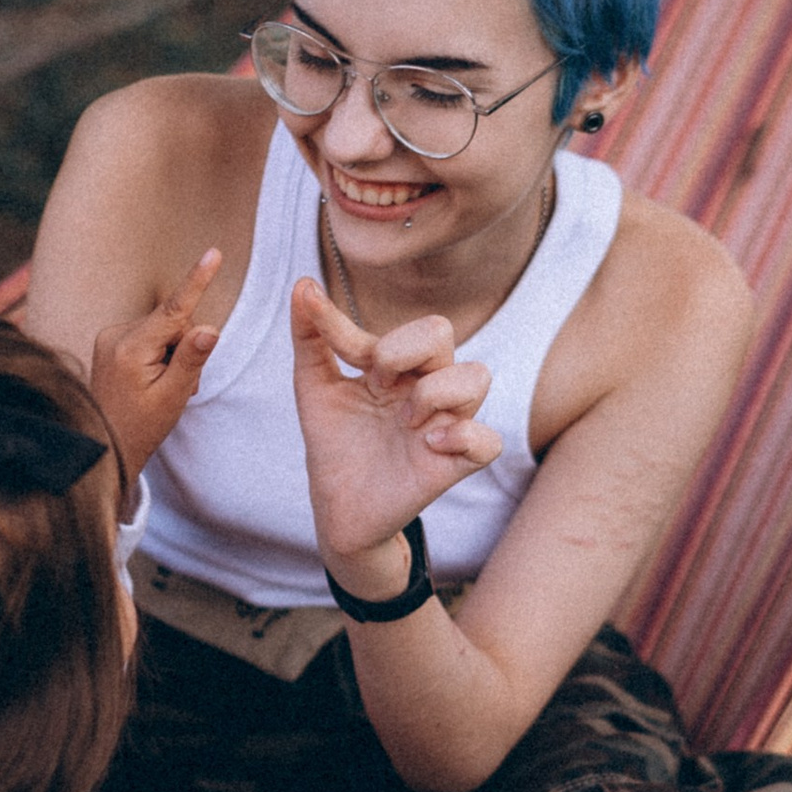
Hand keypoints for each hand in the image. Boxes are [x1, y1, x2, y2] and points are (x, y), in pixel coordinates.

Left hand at [90, 248, 222, 484]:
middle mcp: (114, 336)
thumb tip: (209, 329)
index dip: (197, 281)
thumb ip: (191, 359)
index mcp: (130, 349)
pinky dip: (158, 354)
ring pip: (162, 330)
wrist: (104, 445)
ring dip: (172, 354)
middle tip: (180, 386)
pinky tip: (150, 380)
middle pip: (172, 323)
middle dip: (184, 349)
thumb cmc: (140, 428)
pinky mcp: (109, 341)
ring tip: (161, 387)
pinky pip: (148, 336)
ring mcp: (109, 337)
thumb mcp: (172, 397)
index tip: (214, 253)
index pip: (173, 310)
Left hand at [290, 281, 500, 581]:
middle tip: (376, 388)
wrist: (337, 507)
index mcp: (399, 366)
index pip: (396, 324)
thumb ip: (311, 336)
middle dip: (402, 351)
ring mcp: (447, 422)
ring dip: (433, 391)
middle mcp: (428, 387)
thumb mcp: (314, 387)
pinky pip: (488, 440)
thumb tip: (303, 284)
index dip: (355, 333)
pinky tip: (428, 444)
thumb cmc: (334, 444)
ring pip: (476, 376)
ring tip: (404, 421)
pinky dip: (461, 436)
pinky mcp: (457, 462)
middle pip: (440, 331)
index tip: (341, 357)